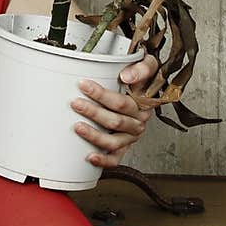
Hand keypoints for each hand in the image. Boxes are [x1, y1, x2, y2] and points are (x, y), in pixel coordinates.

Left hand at [70, 52, 159, 168]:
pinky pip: (115, 158)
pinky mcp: (124, 147)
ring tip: (77, 127)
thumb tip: (127, 76)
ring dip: (94, 135)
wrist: (149, 90)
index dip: (101, 94)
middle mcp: (138, 122)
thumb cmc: (142, 79)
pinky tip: (90, 157)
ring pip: (113, 141)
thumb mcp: (147, 65)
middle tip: (75, 103)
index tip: (83, 85)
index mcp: (143, 104)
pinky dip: (103, 160)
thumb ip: (141, 68)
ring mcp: (131, 136)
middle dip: (93, 112)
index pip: (121, 102)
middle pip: (115, 121)